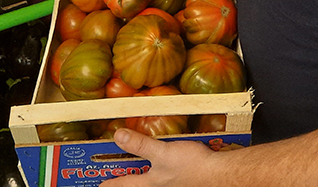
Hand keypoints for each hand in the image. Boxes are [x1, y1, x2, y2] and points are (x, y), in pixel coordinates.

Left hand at [100, 129, 214, 185]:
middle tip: (112, 173)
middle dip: (125, 178)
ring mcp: (170, 184)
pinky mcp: (182, 179)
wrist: (219, 175)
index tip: (97, 183)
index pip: (122, 184)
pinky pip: (164, 175)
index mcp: (149, 183)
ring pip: (149, 180)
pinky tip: (163, 157)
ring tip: (135, 162)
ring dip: (141, 171)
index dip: (107, 183)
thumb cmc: (192, 167)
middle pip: (135, 184)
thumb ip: (140, 144)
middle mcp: (158, 186)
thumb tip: (118, 136)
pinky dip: (157, 167)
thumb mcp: (162, 152)